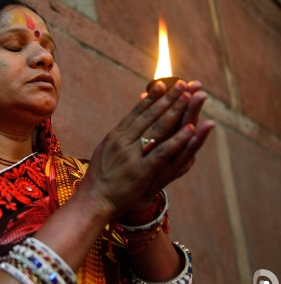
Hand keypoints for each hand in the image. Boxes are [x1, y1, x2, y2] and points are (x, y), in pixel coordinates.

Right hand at [82, 80, 197, 217]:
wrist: (93, 201)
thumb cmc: (99, 178)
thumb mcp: (106, 151)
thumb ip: (118, 137)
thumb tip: (127, 123)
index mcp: (115, 136)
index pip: (136, 112)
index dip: (152, 97)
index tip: (164, 83)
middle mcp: (123, 141)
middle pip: (150, 116)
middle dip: (168, 98)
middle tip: (183, 83)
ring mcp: (132, 155)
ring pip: (157, 129)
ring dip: (175, 111)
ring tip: (189, 97)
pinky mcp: (141, 171)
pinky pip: (163, 152)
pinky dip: (177, 139)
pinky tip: (191, 129)